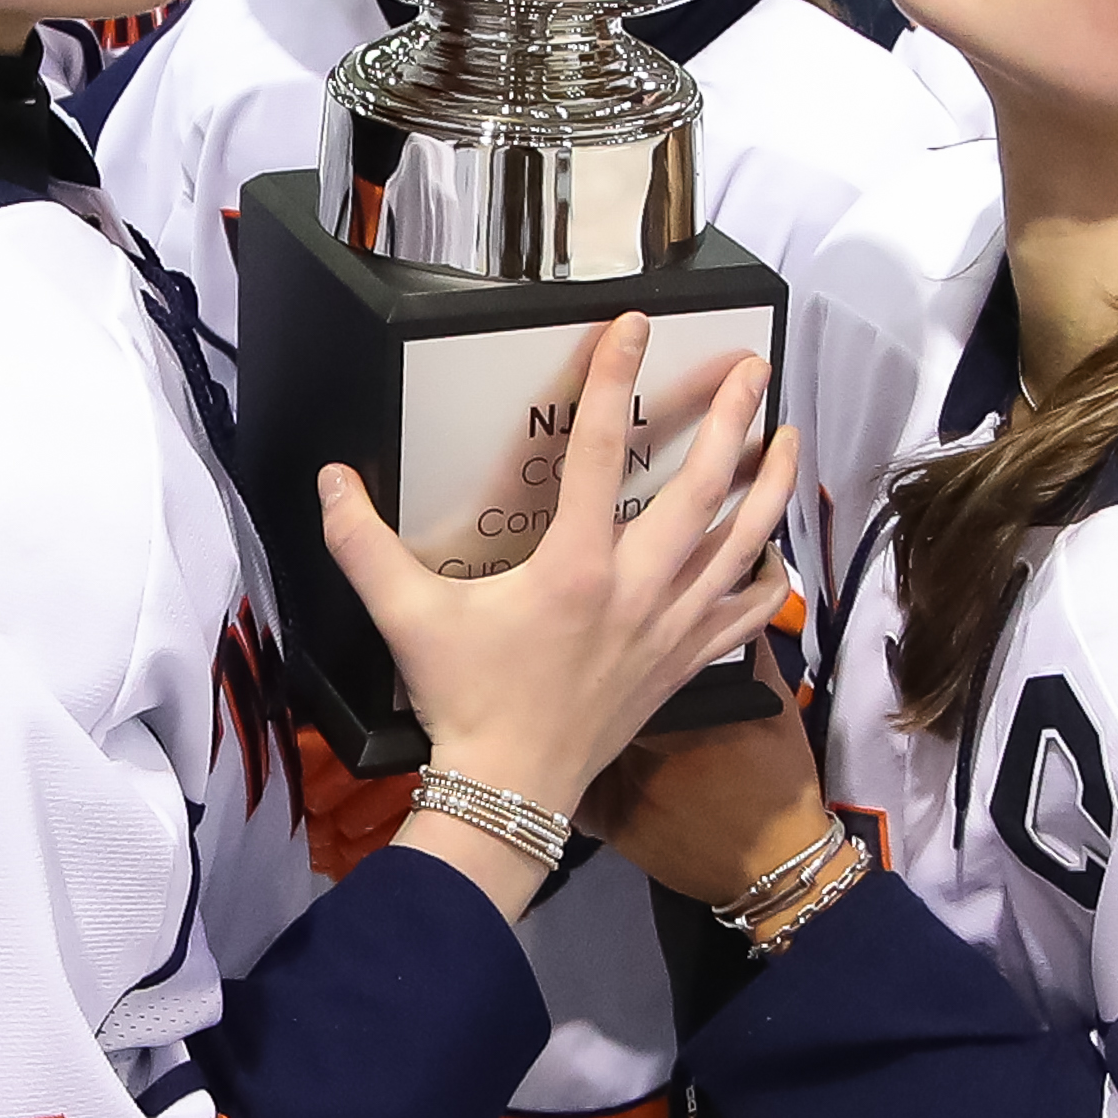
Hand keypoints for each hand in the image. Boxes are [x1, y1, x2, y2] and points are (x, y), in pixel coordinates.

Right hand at [323, 316, 794, 909]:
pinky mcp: (683, 663)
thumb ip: (362, 544)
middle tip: (754, 369)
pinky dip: (770, 580)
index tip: (635, 325)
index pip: (597, 450)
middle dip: (733, 420)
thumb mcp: (406, 617)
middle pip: (703, 487)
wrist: (512, 792)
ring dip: (771, 486)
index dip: (614, 378)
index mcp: (574, 565)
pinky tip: (778, 551)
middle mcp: (636, 587)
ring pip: (744, 543)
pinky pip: (747, 616)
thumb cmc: (465, 701)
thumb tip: (328, 478)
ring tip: (789, 437)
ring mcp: (670, 627)